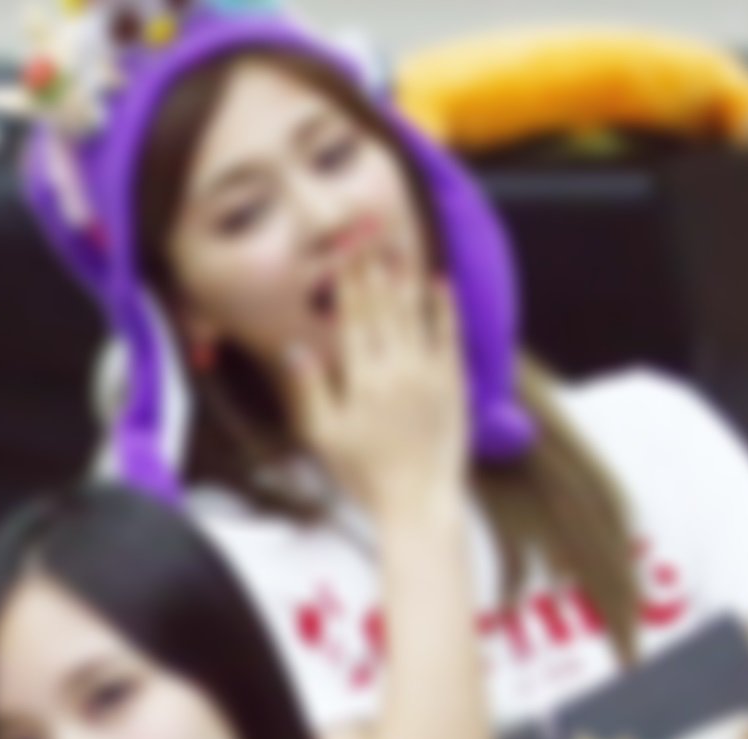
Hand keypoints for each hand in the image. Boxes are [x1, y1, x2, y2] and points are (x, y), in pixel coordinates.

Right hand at [282, 250, 468, 528]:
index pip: (353, 319)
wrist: (418, 500)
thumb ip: (309, 391)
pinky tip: (440, 280)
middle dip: (373, 267)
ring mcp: (428, 372)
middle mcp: (396, 368)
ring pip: (414, 313)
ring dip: (405, 276)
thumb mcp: (323, 438)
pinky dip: (444, 305)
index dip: (348, 281)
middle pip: (382, 307)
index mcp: (361, 381)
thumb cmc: (364, 474)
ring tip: (397, 243)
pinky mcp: (453, 381)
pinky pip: (448, 334)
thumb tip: (295, 349)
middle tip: (369, 230)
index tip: (344, 249)